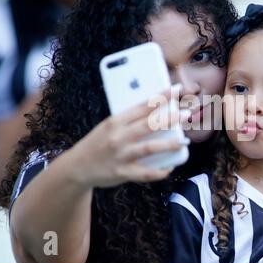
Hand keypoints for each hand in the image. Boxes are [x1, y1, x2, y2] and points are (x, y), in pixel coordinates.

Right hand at [66, 84, 190, 187]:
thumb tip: (155, 112)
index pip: (142, 106)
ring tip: (184, 141)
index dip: (161, 97)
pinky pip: (145, 173)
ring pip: (150, 148)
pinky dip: (159, 171)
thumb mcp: (108, 126)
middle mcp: (118, 137)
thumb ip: (128, 121)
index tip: (176, 89)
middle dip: (170, 118)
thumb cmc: (97, 143)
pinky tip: (169, 168)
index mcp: (115, 121)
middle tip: (186, 114)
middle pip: (149, 125)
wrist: (77, 167)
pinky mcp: (122, 172)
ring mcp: (121, 155)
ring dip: (169, 144)